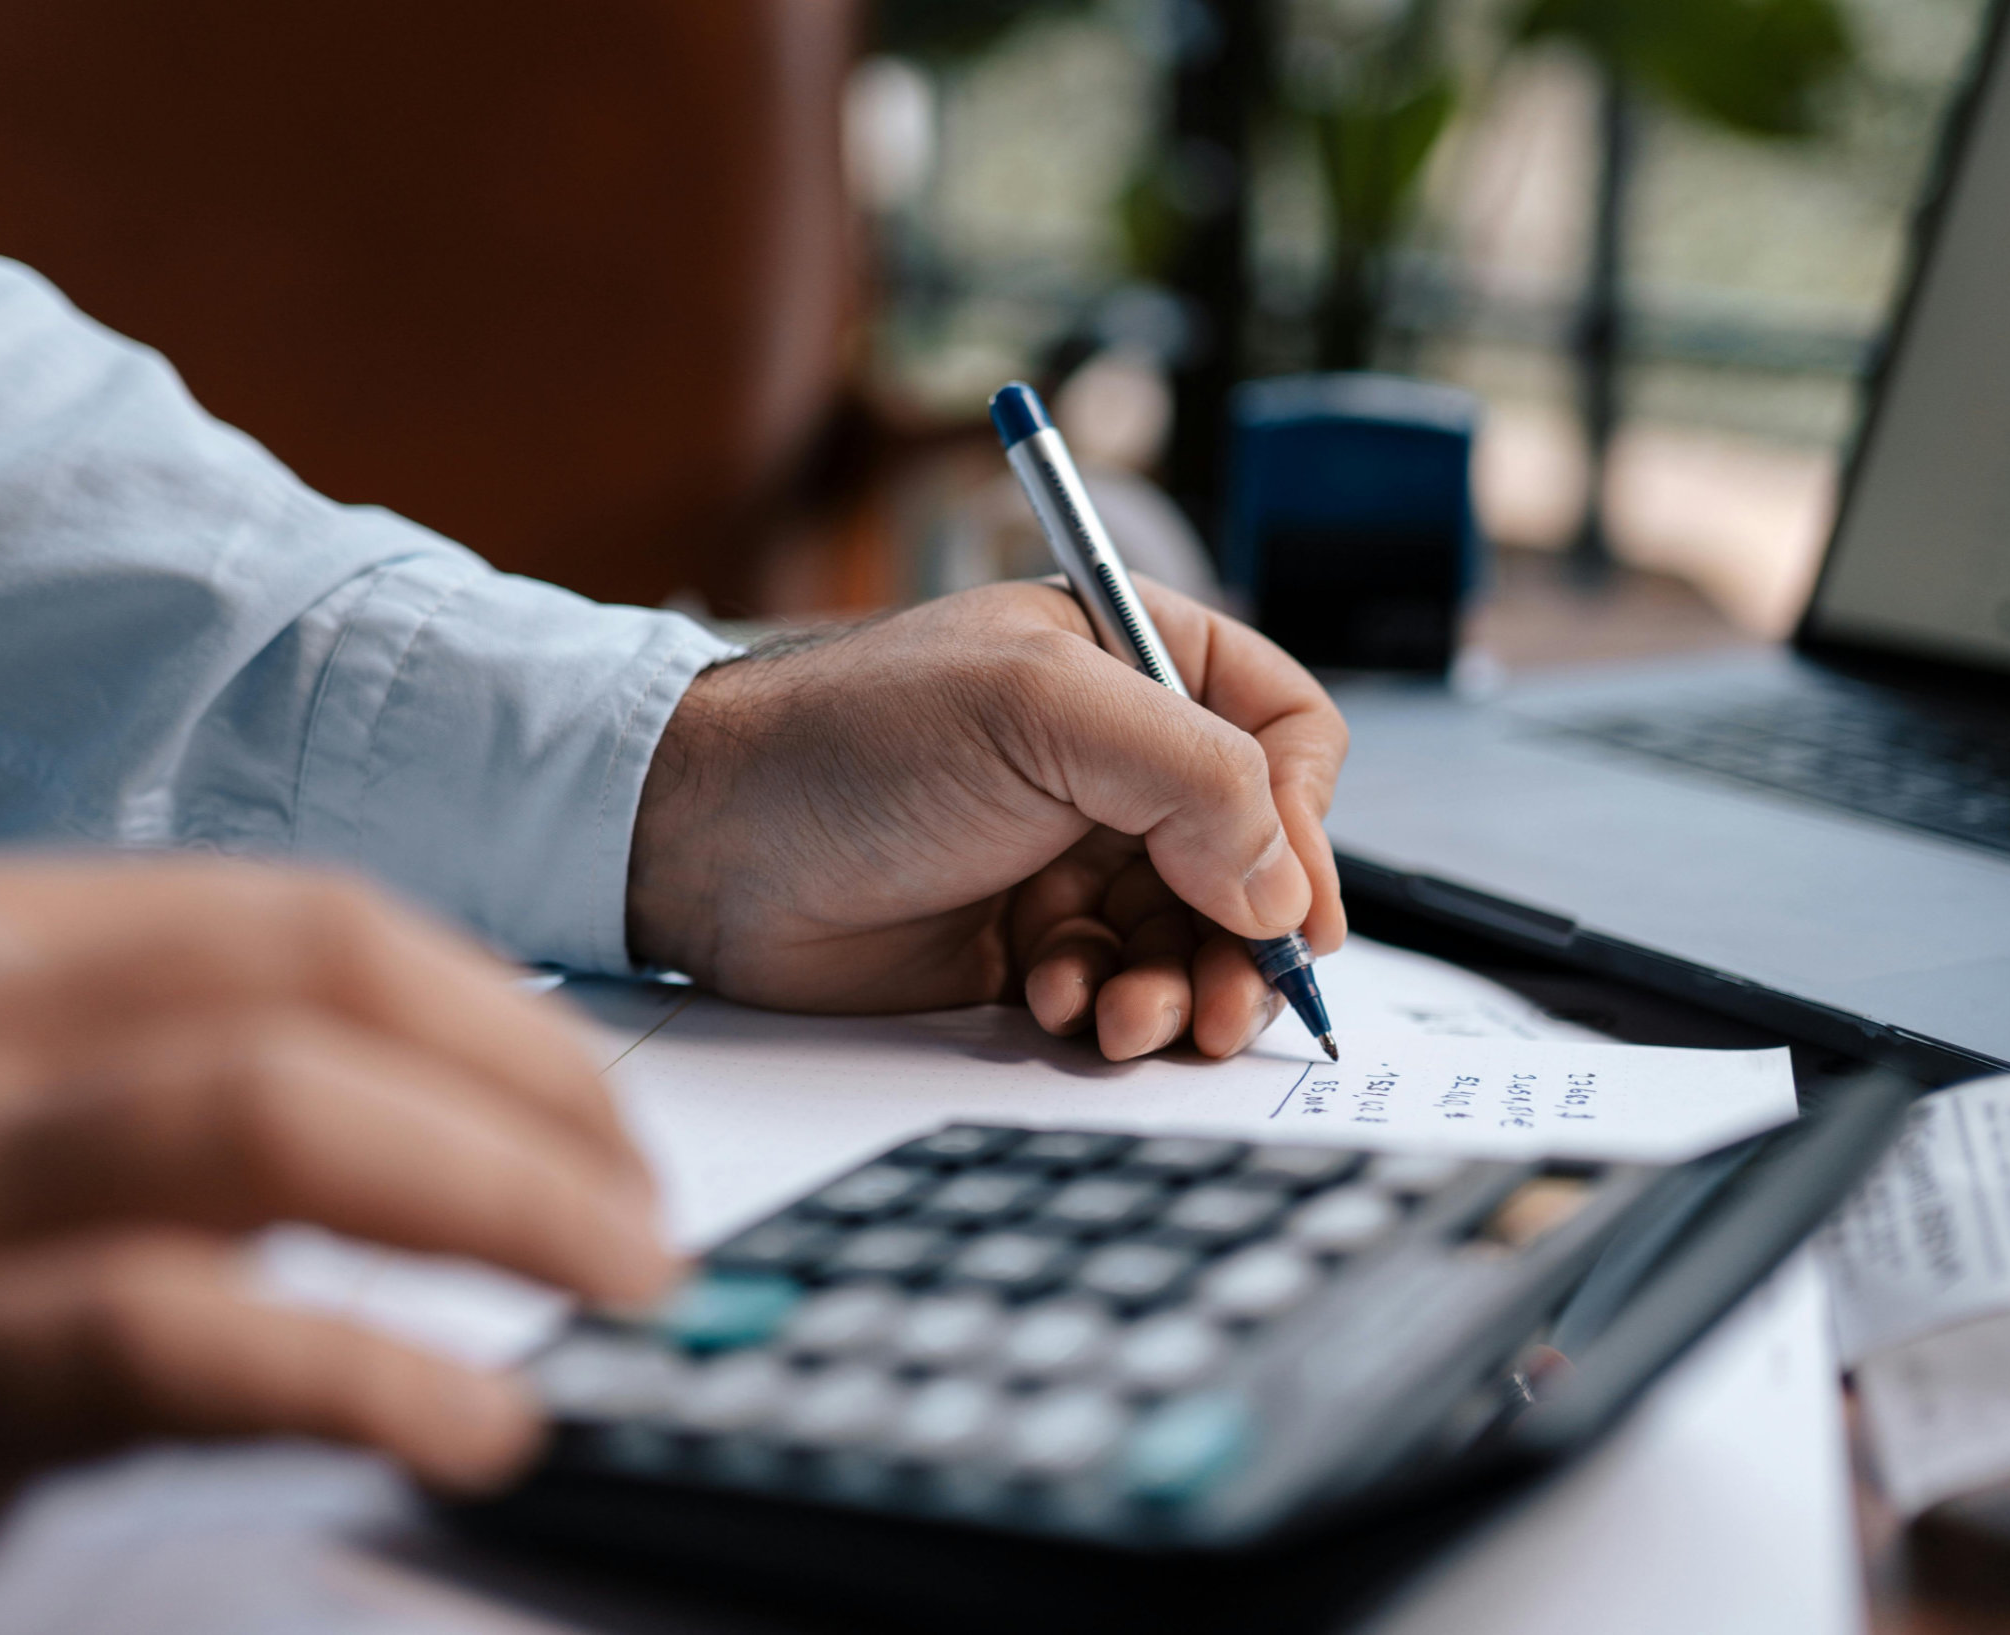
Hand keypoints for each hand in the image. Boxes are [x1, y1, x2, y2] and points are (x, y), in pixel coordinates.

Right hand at [0, 858, 675, 1578]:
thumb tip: (453, 1136)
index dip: (502, 1019)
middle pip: (316, 985)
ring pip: (272, 1111)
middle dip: (531, 1093)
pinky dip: (364, 1372)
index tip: (606, 1121)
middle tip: (644, 1217)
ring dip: (500, 1196)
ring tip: (621, 1287)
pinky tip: (478, 1423)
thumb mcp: (6, 1146)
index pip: (308, 925)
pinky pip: (172, 1336)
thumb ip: (179, 1102)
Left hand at [629, 578, 1347, 1059]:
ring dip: (1176, 987)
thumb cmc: (853, 739)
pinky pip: (1114, 986)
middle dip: (1243, 940)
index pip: (1284, 736)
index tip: (1293, 910)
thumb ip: (1192, 778)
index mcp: (1135, 664)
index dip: (1306, 824)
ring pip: (1188, 939)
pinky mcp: (1026, 940)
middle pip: (1251, 859)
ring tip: (1125, 1016)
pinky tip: (1049, 1000)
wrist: (704, 841)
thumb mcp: (1040, 713)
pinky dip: (1101, 1007)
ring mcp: (1071, 853)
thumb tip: (1282, 891)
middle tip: (1223, 1005)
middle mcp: (1114, 760)